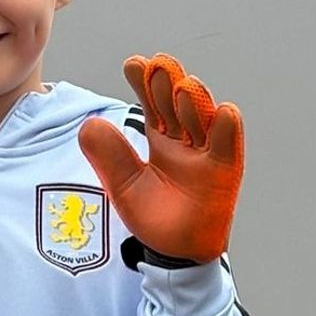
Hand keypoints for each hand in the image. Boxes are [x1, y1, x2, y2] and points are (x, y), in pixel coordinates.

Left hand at [78, 54, 243, 261]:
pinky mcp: (225, 170)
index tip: (134, 64)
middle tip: (156, 66)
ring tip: (182, 87)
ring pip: (202, 119)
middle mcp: (185, 139)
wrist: (176, 252)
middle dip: (167, 85)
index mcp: (161, 138)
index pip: (152, 103)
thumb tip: (88, 124)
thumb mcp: (124, 187)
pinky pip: (228, 145)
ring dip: (193, 102)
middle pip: (177, 105)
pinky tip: (223, 112)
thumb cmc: (154, 216)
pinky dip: (226, 129)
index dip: (144, 83)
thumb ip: (109, 157)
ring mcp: (207, 152)